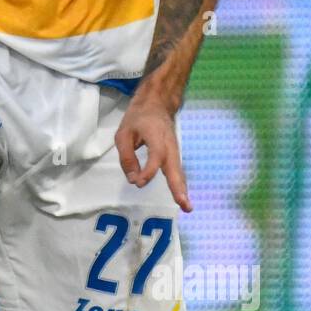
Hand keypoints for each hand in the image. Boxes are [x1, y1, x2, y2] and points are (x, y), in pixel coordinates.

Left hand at [115, 97, 191, 211]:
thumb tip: (133, 179)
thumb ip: (126, 157)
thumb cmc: (138, 118)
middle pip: (175, 168)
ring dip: (182, 189)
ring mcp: (174, 150)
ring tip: (187, 207)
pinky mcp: (174, 155)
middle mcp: (169, 145)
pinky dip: (180, 185)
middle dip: (178, 187)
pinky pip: (177, 171)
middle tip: (184, 204)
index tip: (138, 182)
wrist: (157, 103)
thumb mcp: (124, 133)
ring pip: (178, 172)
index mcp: (156, 136)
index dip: (148, 171)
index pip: (156, 157)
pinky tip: (182, 198)